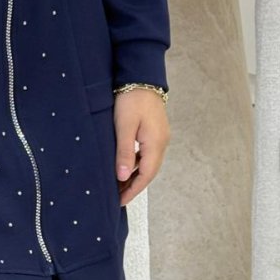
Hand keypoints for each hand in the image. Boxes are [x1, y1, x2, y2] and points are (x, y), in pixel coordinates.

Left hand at [113, 89, 169, 204]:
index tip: (120, 201)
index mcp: (156, 144)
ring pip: (147, 164)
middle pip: (148, 172)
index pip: (146, 175)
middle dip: (133, 186)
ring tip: (118, 186)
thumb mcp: (124, 127)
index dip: (133, 190)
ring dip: (134, 176)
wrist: (141, 77)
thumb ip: (124, 152)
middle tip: (117, 198)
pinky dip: (135, 164)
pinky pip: (146, 155)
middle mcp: (161, 143)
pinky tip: (124, 167)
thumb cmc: (131, 100)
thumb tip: (123, 177)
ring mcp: (159, 137)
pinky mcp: (154, 132)